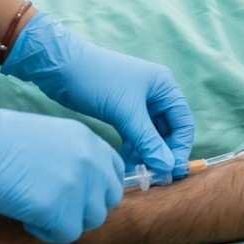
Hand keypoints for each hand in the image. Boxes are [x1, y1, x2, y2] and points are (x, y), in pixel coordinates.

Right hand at [0, 90, 122, 243]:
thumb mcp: (48, 138)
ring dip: (65, 221)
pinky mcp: (60, 209)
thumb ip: (71, 158)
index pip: (113, 173)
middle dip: (82, 208)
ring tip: (35, 210)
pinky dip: (46, 232)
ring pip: (90, 221)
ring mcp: (78, 186)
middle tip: (51, 207)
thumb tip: (77, 185)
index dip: (93, 189)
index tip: (72, 195)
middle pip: (106, 201)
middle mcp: (91, 161)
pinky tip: (25, 218)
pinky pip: (66, 235)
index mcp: (88, 140)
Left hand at [1, 13, 195, 180]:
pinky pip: (135, 134)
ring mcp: (138, 102)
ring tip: (139, 173)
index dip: (179, 148)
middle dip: (162, 153)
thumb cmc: (98, 81)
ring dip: (147, 153)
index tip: (171, 171)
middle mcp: (155, 94)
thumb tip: (166, 167)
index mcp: (164, 87)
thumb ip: (147, 141)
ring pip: (150, 134)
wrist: (61, 67)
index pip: (183, 123)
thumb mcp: (125, 113)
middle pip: (168, 130)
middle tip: (155, 177)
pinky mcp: (121, 110)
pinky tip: (127, 162)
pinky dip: (134, 148)